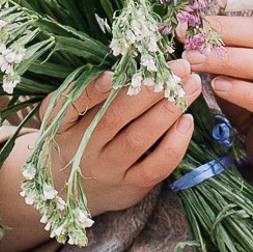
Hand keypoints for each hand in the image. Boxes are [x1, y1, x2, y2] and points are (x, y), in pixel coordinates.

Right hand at [0, 65, 197, 243]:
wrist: (68, 190)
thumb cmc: (74, 137)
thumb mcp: (65, 114)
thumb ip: (84, 90)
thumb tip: (128, 61)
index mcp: (61, 124)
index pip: (73, 105)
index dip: (92, 90)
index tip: (114, 74)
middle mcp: (81, 149)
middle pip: (114, 118)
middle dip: (150, 90)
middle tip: (179, 67)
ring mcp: (107, 170)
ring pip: (138, 139)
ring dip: (168, 110)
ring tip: (191, 86)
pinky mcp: (129, 187)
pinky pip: (155, 167)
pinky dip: (174, 143)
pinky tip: (187, 121)